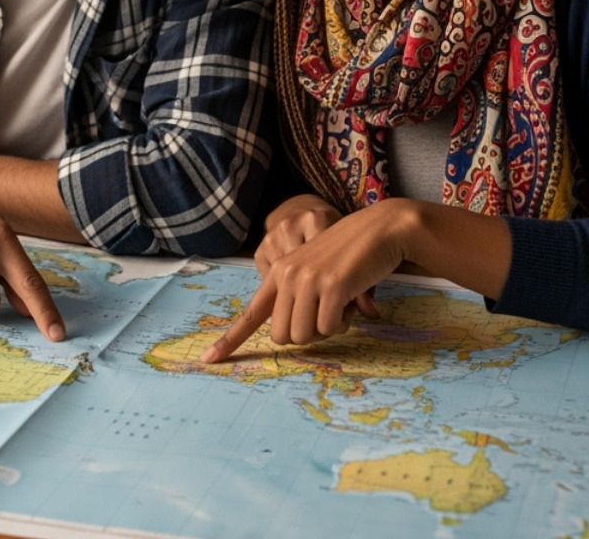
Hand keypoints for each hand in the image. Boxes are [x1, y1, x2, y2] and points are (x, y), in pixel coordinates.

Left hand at [202, 200, 410, 362]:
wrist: (381, 229)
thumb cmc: (352, 256)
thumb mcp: (318, 274)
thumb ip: (304, 301)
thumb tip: (296, 336)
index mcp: (280, 273)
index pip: (251, 314)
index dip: (230, 340)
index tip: (208, 360)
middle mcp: (287, 275)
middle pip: (284, 336)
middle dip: (309, 334)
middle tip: (330, 313)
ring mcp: (307, 279)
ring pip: (306, 335)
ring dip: (329, 327)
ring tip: (343, 301)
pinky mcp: (330, 286)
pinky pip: (330, 327)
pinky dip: (345, 321)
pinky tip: (354, 297)